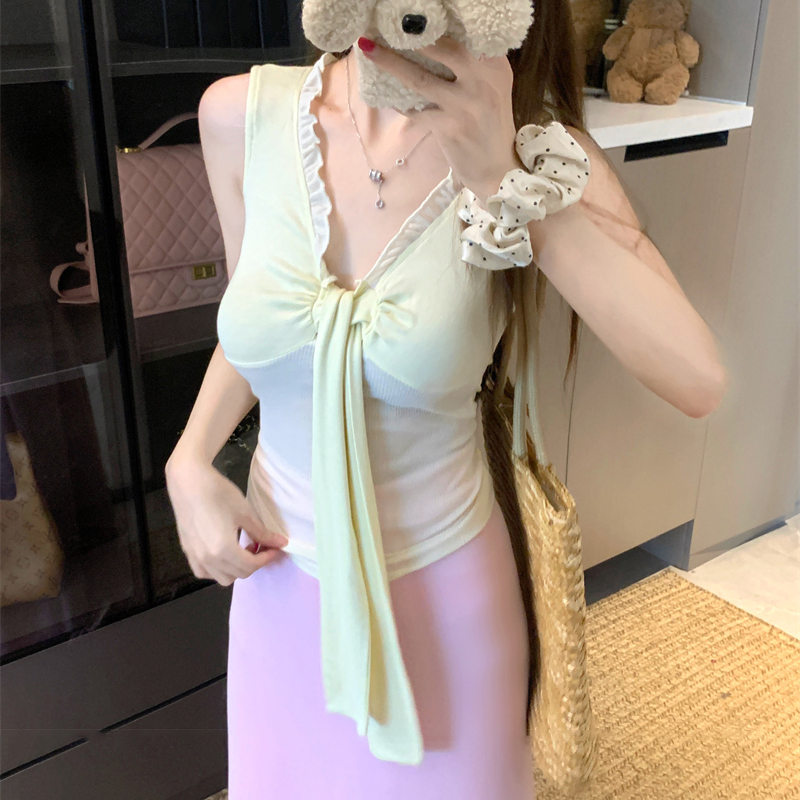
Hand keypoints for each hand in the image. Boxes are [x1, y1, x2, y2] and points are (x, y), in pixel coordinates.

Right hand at [165, 457, 287, 585]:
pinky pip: (204, 572)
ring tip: (242, 550)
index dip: (266, 558)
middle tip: (260, 546)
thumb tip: (282, 543)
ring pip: (221, 578)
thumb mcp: (245, 514)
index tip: (275, 547)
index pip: (251, 566)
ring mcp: (195, 557)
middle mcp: (208, 559)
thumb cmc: (219, 494)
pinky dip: (217, 570)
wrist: (189, 483)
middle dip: (253, 563)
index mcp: (223, 550)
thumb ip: (262, 533)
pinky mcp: (187, 551)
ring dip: (236, 569)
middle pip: (238, 574)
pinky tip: (223, 554)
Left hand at [357, 35, 523, 205]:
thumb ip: (473, 65)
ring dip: (390, 62)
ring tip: (368, 48)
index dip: (436, 23)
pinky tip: (385, 93)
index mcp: (494, 66)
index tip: (410, 15)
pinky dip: (399, 102)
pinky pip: (415, 111)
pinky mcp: (449, 127)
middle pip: (443, 48)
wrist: (497, 169)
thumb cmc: (489, 127)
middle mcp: (482, 81)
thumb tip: (433, 41)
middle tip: (384, 23)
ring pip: (420, 78)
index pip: (464, 35)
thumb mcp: (492, 89)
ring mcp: (465, 105)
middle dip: (411, 34)